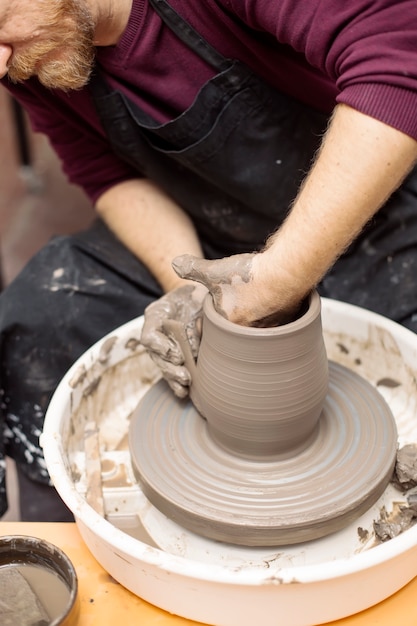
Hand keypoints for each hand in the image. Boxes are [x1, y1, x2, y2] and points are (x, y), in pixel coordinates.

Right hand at [141, 283, 207, 396]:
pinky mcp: (174, 357)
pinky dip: (177, 384)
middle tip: (184, 374)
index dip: (160, 346)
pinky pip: (172, 373)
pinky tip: (184, 392)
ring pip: (164, 366)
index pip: (150, 334)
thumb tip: (200, 334)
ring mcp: (163, 346)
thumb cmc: (196, 293)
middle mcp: (156, 332)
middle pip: (156, 355)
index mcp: (156, 314)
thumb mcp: (197, 295)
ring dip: (174, 377)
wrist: (200, 297)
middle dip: (170, 367)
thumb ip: (196, 312)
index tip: (175, 353)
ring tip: (186, 383)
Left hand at [172, 252, 302, 326]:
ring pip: (261, 326)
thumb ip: (193, 269)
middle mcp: (249, 333)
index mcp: (228, 327)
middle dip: (238, 318)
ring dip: (258, 315)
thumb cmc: (248, 276)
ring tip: (257, 298)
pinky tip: (274, 297)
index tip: (219, 306)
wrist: (284, 274)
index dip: (217, 315)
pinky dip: (276, 311)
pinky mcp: (289, 322)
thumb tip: (175, 263)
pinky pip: (279, 321)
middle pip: (239, 329)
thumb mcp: (214, 272)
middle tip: (240, 300)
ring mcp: (271, 329)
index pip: (218, 328)